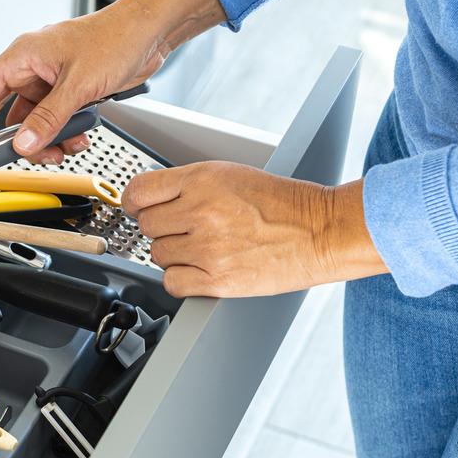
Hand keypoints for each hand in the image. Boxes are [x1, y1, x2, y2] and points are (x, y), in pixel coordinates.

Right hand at [0, 0, 226, 163]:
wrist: (150, 31)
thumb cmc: (116, 37)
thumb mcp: (79, 85)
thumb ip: (48, 118)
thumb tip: (23, 143)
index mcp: (22, 56)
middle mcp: (30, 67)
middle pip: (0, 112)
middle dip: (7, 139)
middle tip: (9, 159)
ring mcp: (48, 79)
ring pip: (29, 121)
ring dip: (43, 140)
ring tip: (62, 148)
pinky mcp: (66, 89)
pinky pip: (52, 119)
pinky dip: (61, 134)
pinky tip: (77, 137)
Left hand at [124, 162, 388, 297]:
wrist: (321, 232)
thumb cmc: (284, 204)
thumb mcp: (231, 175)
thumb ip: (188, 184)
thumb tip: (151, 198)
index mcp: (202, 179)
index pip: (139, 192)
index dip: (135, 202)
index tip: (139, 208)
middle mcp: (201, 211)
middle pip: (146, 225)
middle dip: (163, 227)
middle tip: (187, 228)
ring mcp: (208, 247)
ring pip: (158, 254)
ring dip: (175, 253)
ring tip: (205, 247)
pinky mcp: (218, 280)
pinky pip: (172, 282)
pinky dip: (182, 279)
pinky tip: (201, 269)